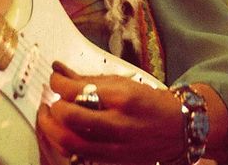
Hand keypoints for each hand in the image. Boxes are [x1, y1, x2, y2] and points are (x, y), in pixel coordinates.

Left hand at [37, 63, 184, 163]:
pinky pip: (78, 155)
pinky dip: (64, 143)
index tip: (54, 79)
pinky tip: (63, 133)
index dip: (57, 83)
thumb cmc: (149, 103)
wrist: (176, 129)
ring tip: (50, 118)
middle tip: (50, 101)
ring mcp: (114, 146)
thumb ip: (89, 79)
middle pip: (69, 118)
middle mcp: (117, 123)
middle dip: (52, 108)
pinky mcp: (111, 160)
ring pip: (69, 141)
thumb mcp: (123, 83)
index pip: (76, 90)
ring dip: (51, 129)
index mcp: (121, 98)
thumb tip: (59, 71)